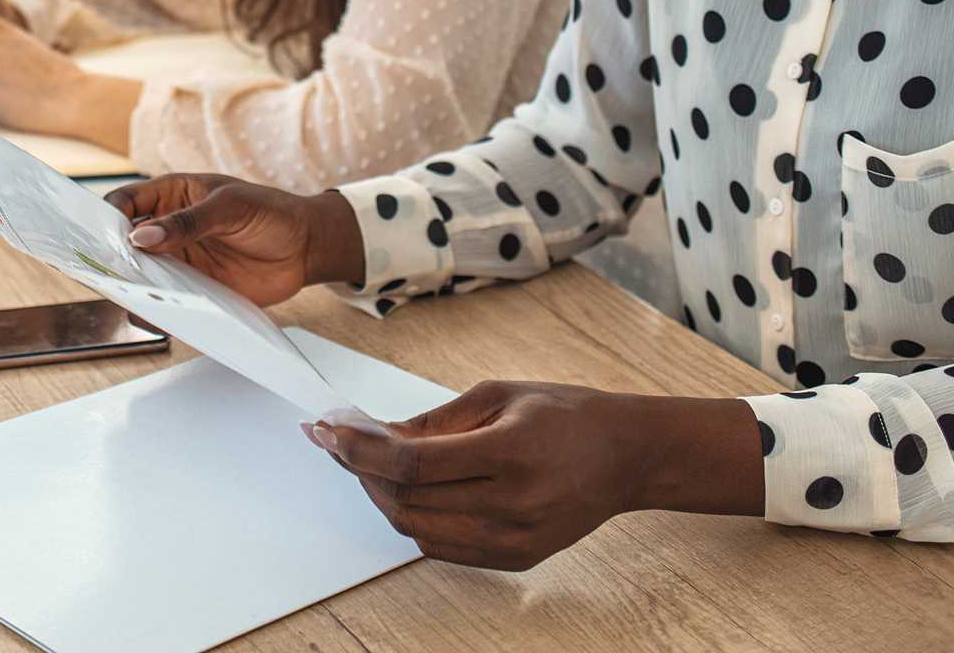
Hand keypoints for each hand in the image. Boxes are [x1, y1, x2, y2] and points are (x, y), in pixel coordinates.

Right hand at [108, 175, 363, 307]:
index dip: (107, 216)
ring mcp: (178, 260)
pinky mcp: (192, 290)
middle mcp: (168, 229)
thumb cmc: (270, 212)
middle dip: (109, 255)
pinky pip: (163, 300)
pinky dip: (153, 309)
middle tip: (98, 271)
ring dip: (129, 284)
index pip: (126, 202)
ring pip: (139, 274)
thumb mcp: (230, 207)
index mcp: (172, 195)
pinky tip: (150, 314)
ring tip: (122, 295)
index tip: (96, 235)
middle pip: (125, 242)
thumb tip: (142, 236)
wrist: (305, 248)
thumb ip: (188, 222)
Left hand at [308, 386, 766, 570]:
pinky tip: (403, 489)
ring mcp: (513, 540)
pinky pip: (443, 547)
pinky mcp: (514, 560)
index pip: (412, 462)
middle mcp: (510, 505)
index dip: (360, 449)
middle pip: (407, 500)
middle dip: (360, 471)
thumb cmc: (566, 412)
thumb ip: (437, 420)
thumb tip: (379, 434)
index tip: (327, 429)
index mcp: (508, 453)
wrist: (626, 456)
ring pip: (418, 530)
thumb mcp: (499, 394)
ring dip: (381, 497)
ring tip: (364, 462)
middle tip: (336, 440)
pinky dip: (413, 519)